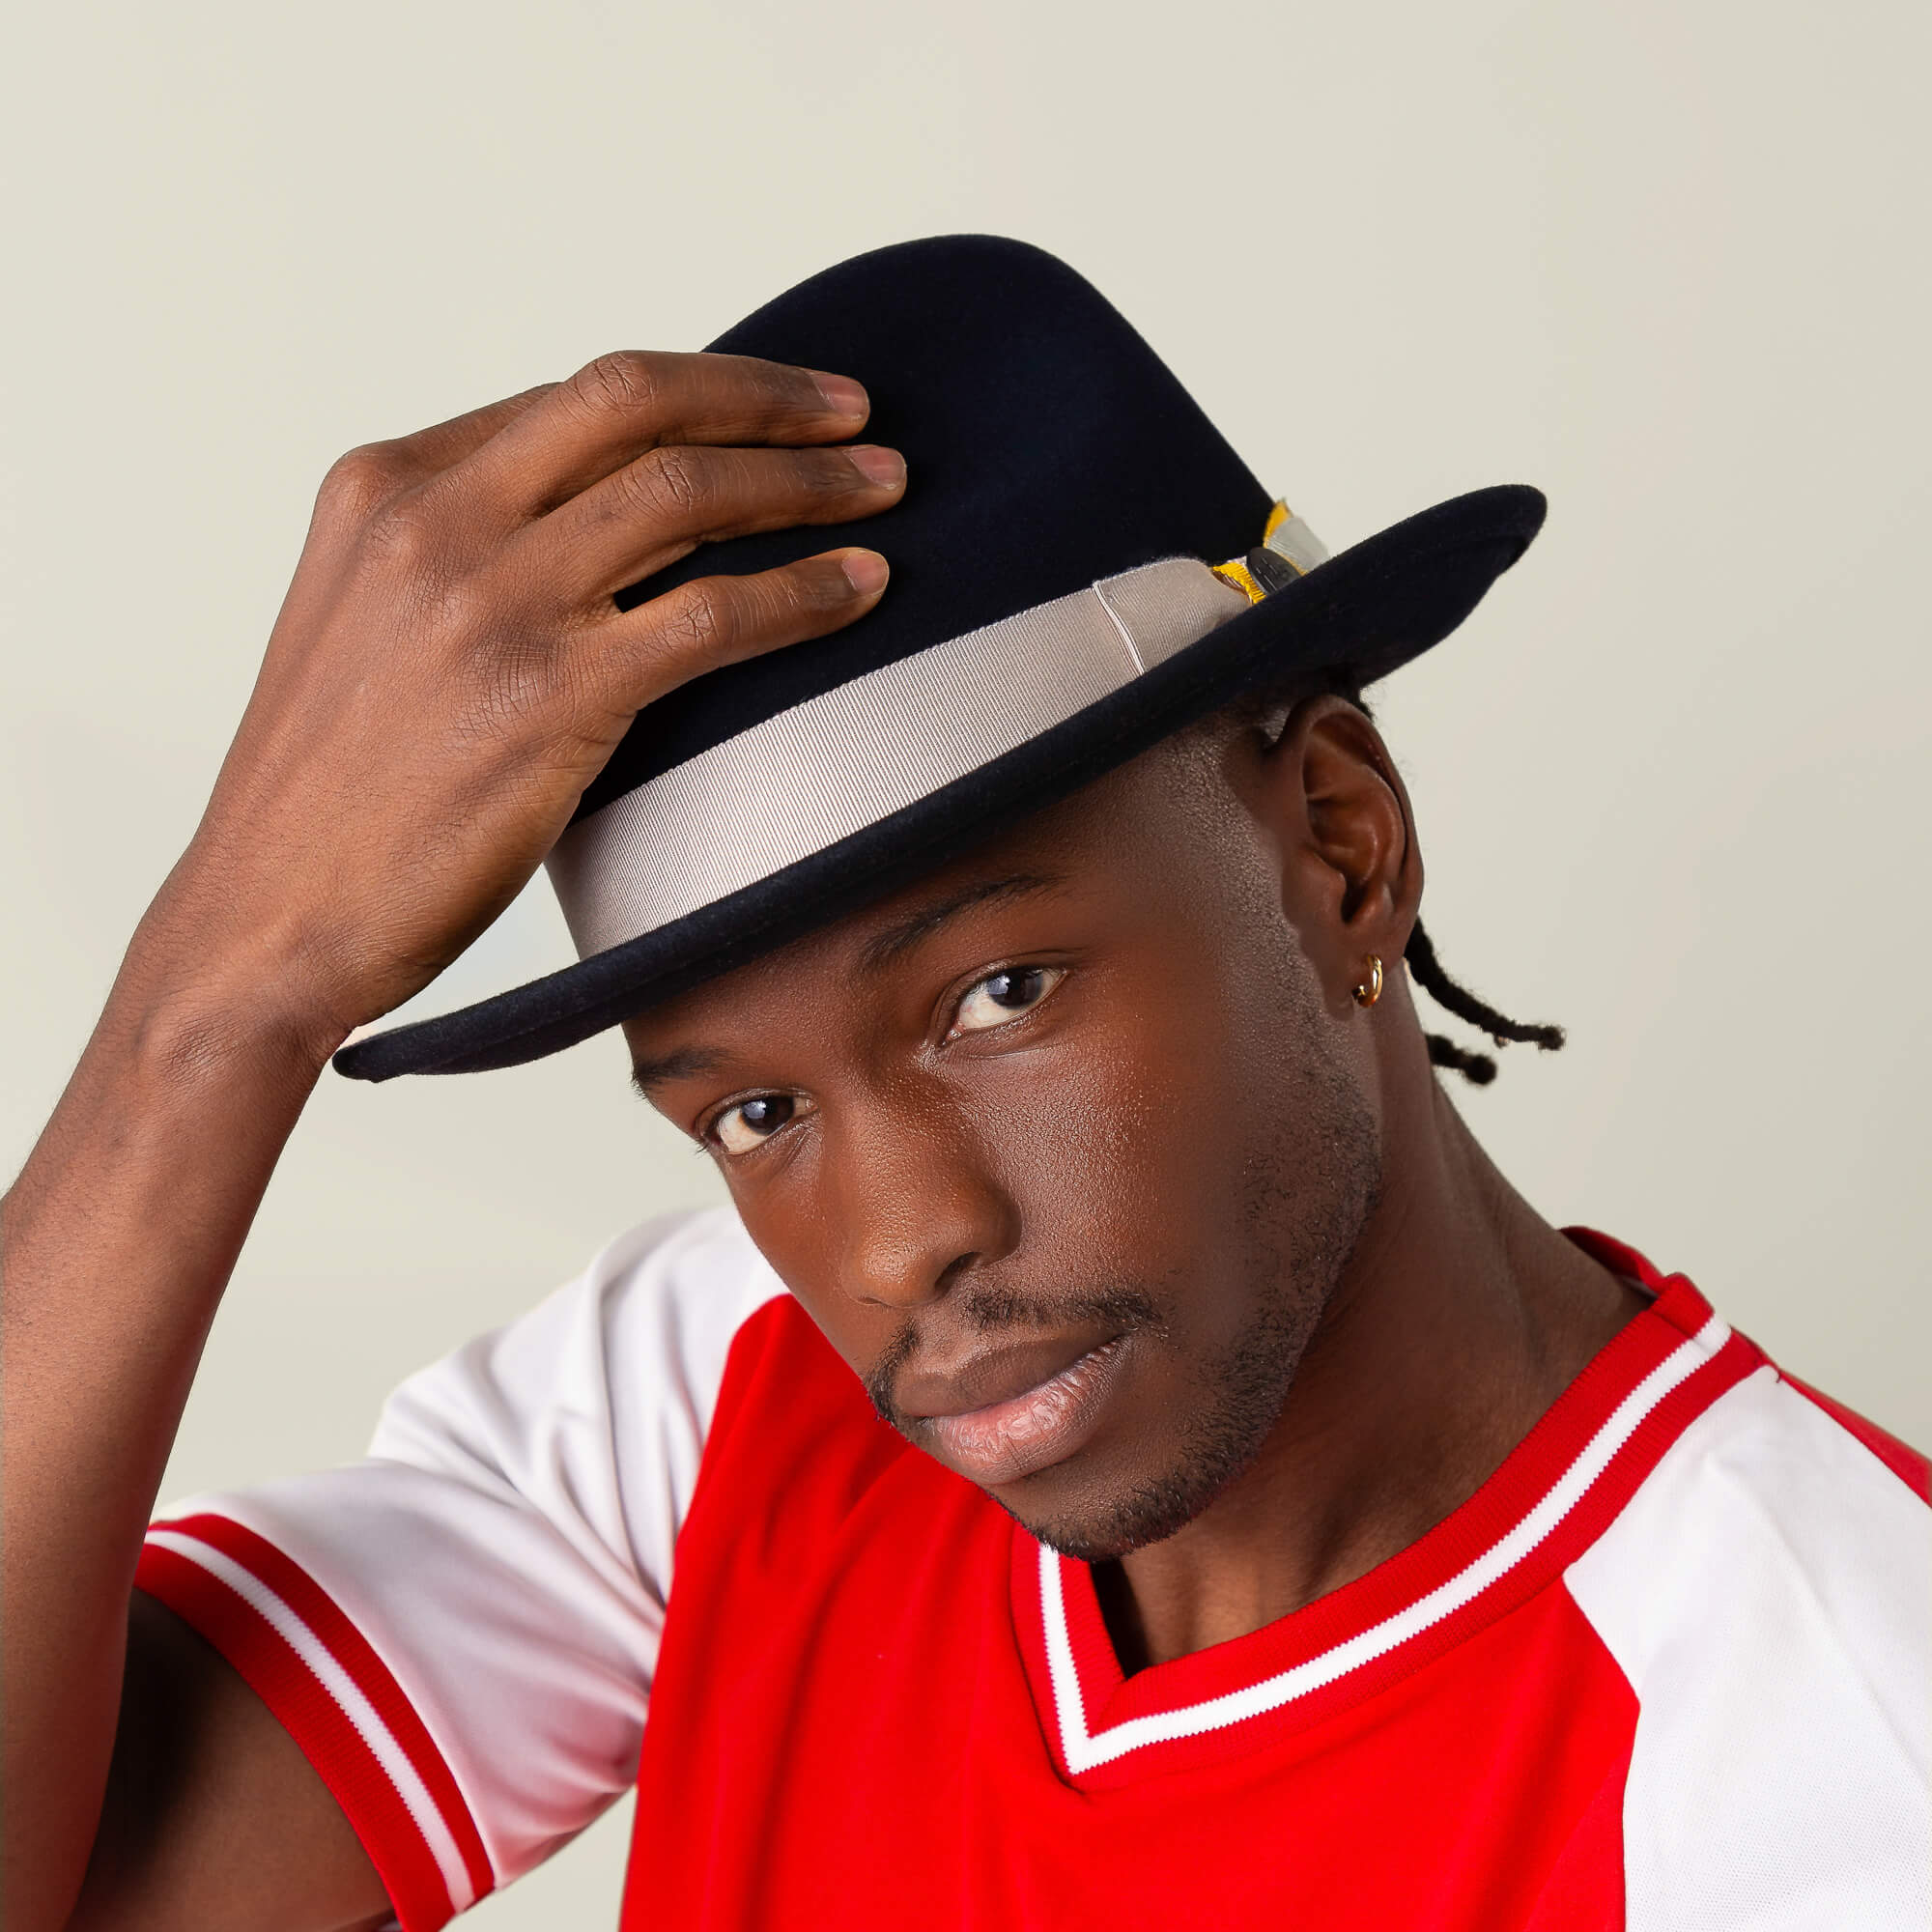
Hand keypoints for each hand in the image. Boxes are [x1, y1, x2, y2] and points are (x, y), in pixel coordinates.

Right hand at [138, 351, 901, 1058]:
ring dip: (806, 480)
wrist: (267, 921)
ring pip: (687, 491)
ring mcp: (490, 600)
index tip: (768, 406)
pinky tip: (863, 588)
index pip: (569, 401)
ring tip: (883, 485)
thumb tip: (614, 532)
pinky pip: (715, 613)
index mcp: (385, 484)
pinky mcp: (547, 693)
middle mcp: (434, 518)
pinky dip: (805, 592)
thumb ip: (472, 559)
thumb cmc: (337, 797)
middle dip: (764, 397)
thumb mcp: (376, 628)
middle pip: (635, 402)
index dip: (690, 392)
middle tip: (855, 413)